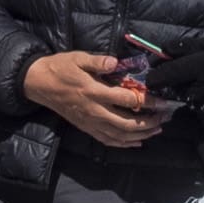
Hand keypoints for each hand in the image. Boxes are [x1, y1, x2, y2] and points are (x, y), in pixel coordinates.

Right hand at [26, 48, 163, 150]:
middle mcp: (94, 110)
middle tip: (164, 117)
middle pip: (127, 123)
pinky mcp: (86, 128)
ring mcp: (90, 122)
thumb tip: (115, 62)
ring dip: (141, 135)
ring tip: (157, 129)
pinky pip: (108, 140)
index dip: (147, 101)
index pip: (127, 99)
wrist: (39, 84)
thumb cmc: (60, 68)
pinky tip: (137, 142)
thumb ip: (97, 61)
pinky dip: (124, 144)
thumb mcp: (77, 58)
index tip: (162, 100)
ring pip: (119, 135)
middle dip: (149, 122)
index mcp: (94, 91)